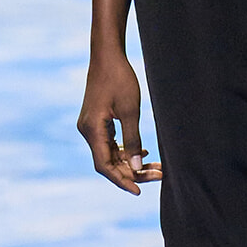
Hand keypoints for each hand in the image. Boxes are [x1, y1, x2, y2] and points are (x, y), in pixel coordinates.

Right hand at [77, 49, 162, 194]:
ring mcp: (91, 127)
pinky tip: (144, 154)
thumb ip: (133, 139)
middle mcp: (87, 131)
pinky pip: (110, 143)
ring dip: (131, 162)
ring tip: (156, 168)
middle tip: (159, 176)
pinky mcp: (97, 122)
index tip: (139, 191)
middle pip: (108, 163)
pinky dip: (125, 151)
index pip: (105, 166)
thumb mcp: (131, 110)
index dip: (122, 180)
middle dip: (132, 172)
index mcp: (92, 130)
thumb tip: (136, 167)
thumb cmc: (120, 78)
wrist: (107, 55)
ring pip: (110, 154)